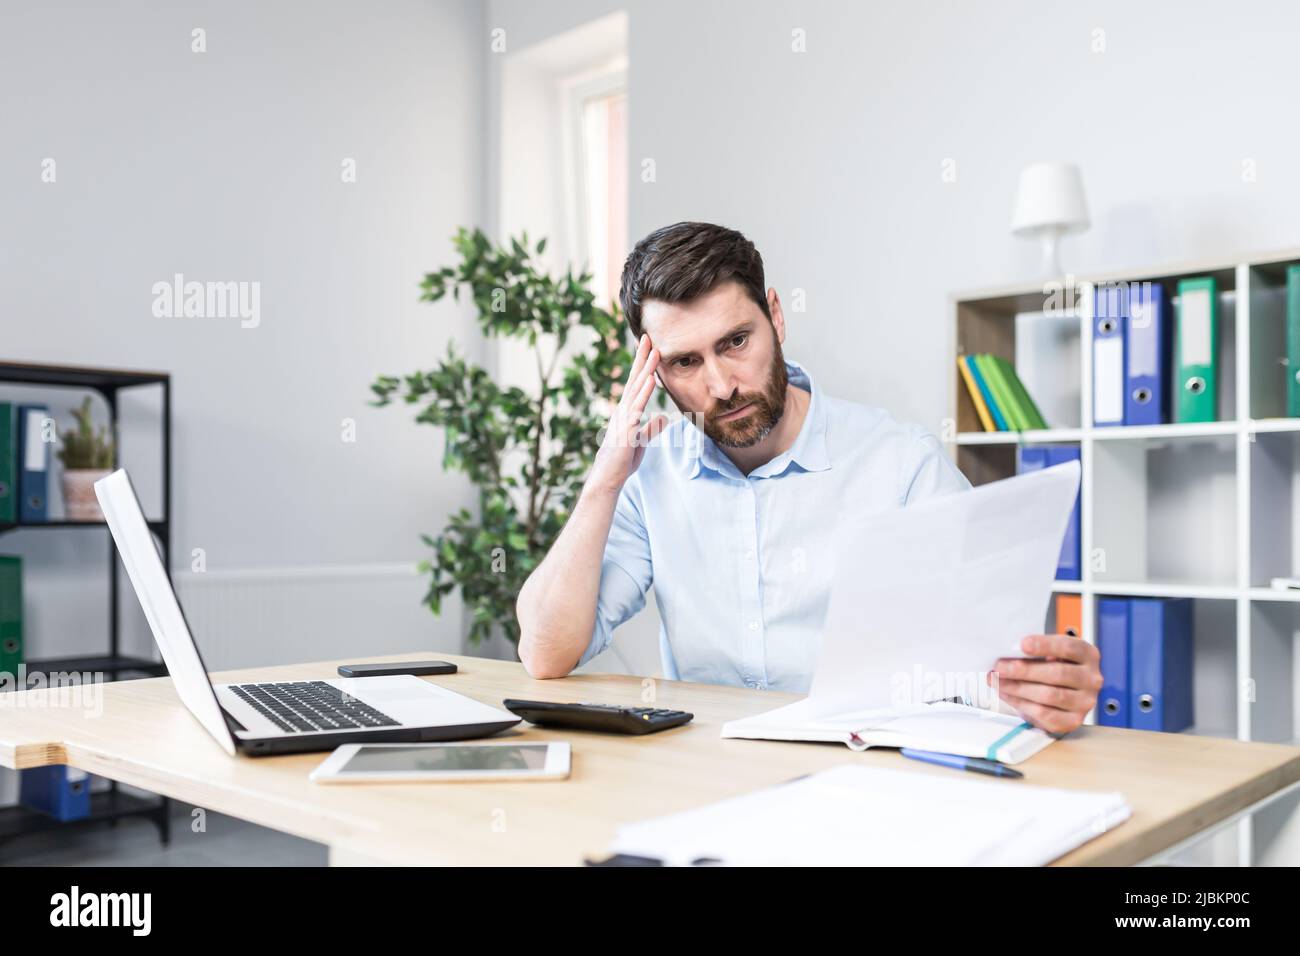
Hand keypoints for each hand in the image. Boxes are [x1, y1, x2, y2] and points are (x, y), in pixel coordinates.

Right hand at [587, 334, 668, 495]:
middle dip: (642, 358)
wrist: (608, 477)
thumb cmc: (622, 461)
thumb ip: (651, 428)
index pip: (636, 384)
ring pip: (637, 389)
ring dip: (646, 369)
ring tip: (654, 351)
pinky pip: (638, 407)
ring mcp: (624, 417)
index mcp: (627, 412)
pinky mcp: (627, 428)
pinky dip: (645, 392)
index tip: (649, 348)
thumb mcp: (641, 441)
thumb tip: (664, 418)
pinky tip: (652, 380)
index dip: (642, 366)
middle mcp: (623, 410)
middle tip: (648, 337)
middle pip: (634, 379)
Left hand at [986, 633, 1102, 734]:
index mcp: (1087, 655)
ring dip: (1017, 687)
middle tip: (999, 667)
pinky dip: (1020, 703)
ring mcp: (1085, 702)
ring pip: (1049, 695)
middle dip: (1023, 670)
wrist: (1064, 694)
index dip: (1044, 645)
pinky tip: (1006, 694)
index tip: (1022, 644)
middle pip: (1057, 673)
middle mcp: (1092, 678)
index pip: (1068, 647)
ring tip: (997, 681)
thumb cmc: (1053, 668)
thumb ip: (1035, 652)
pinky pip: (1044, 713)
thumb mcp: (1050, 654)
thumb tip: (1007, 654)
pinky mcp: (1073, 720)